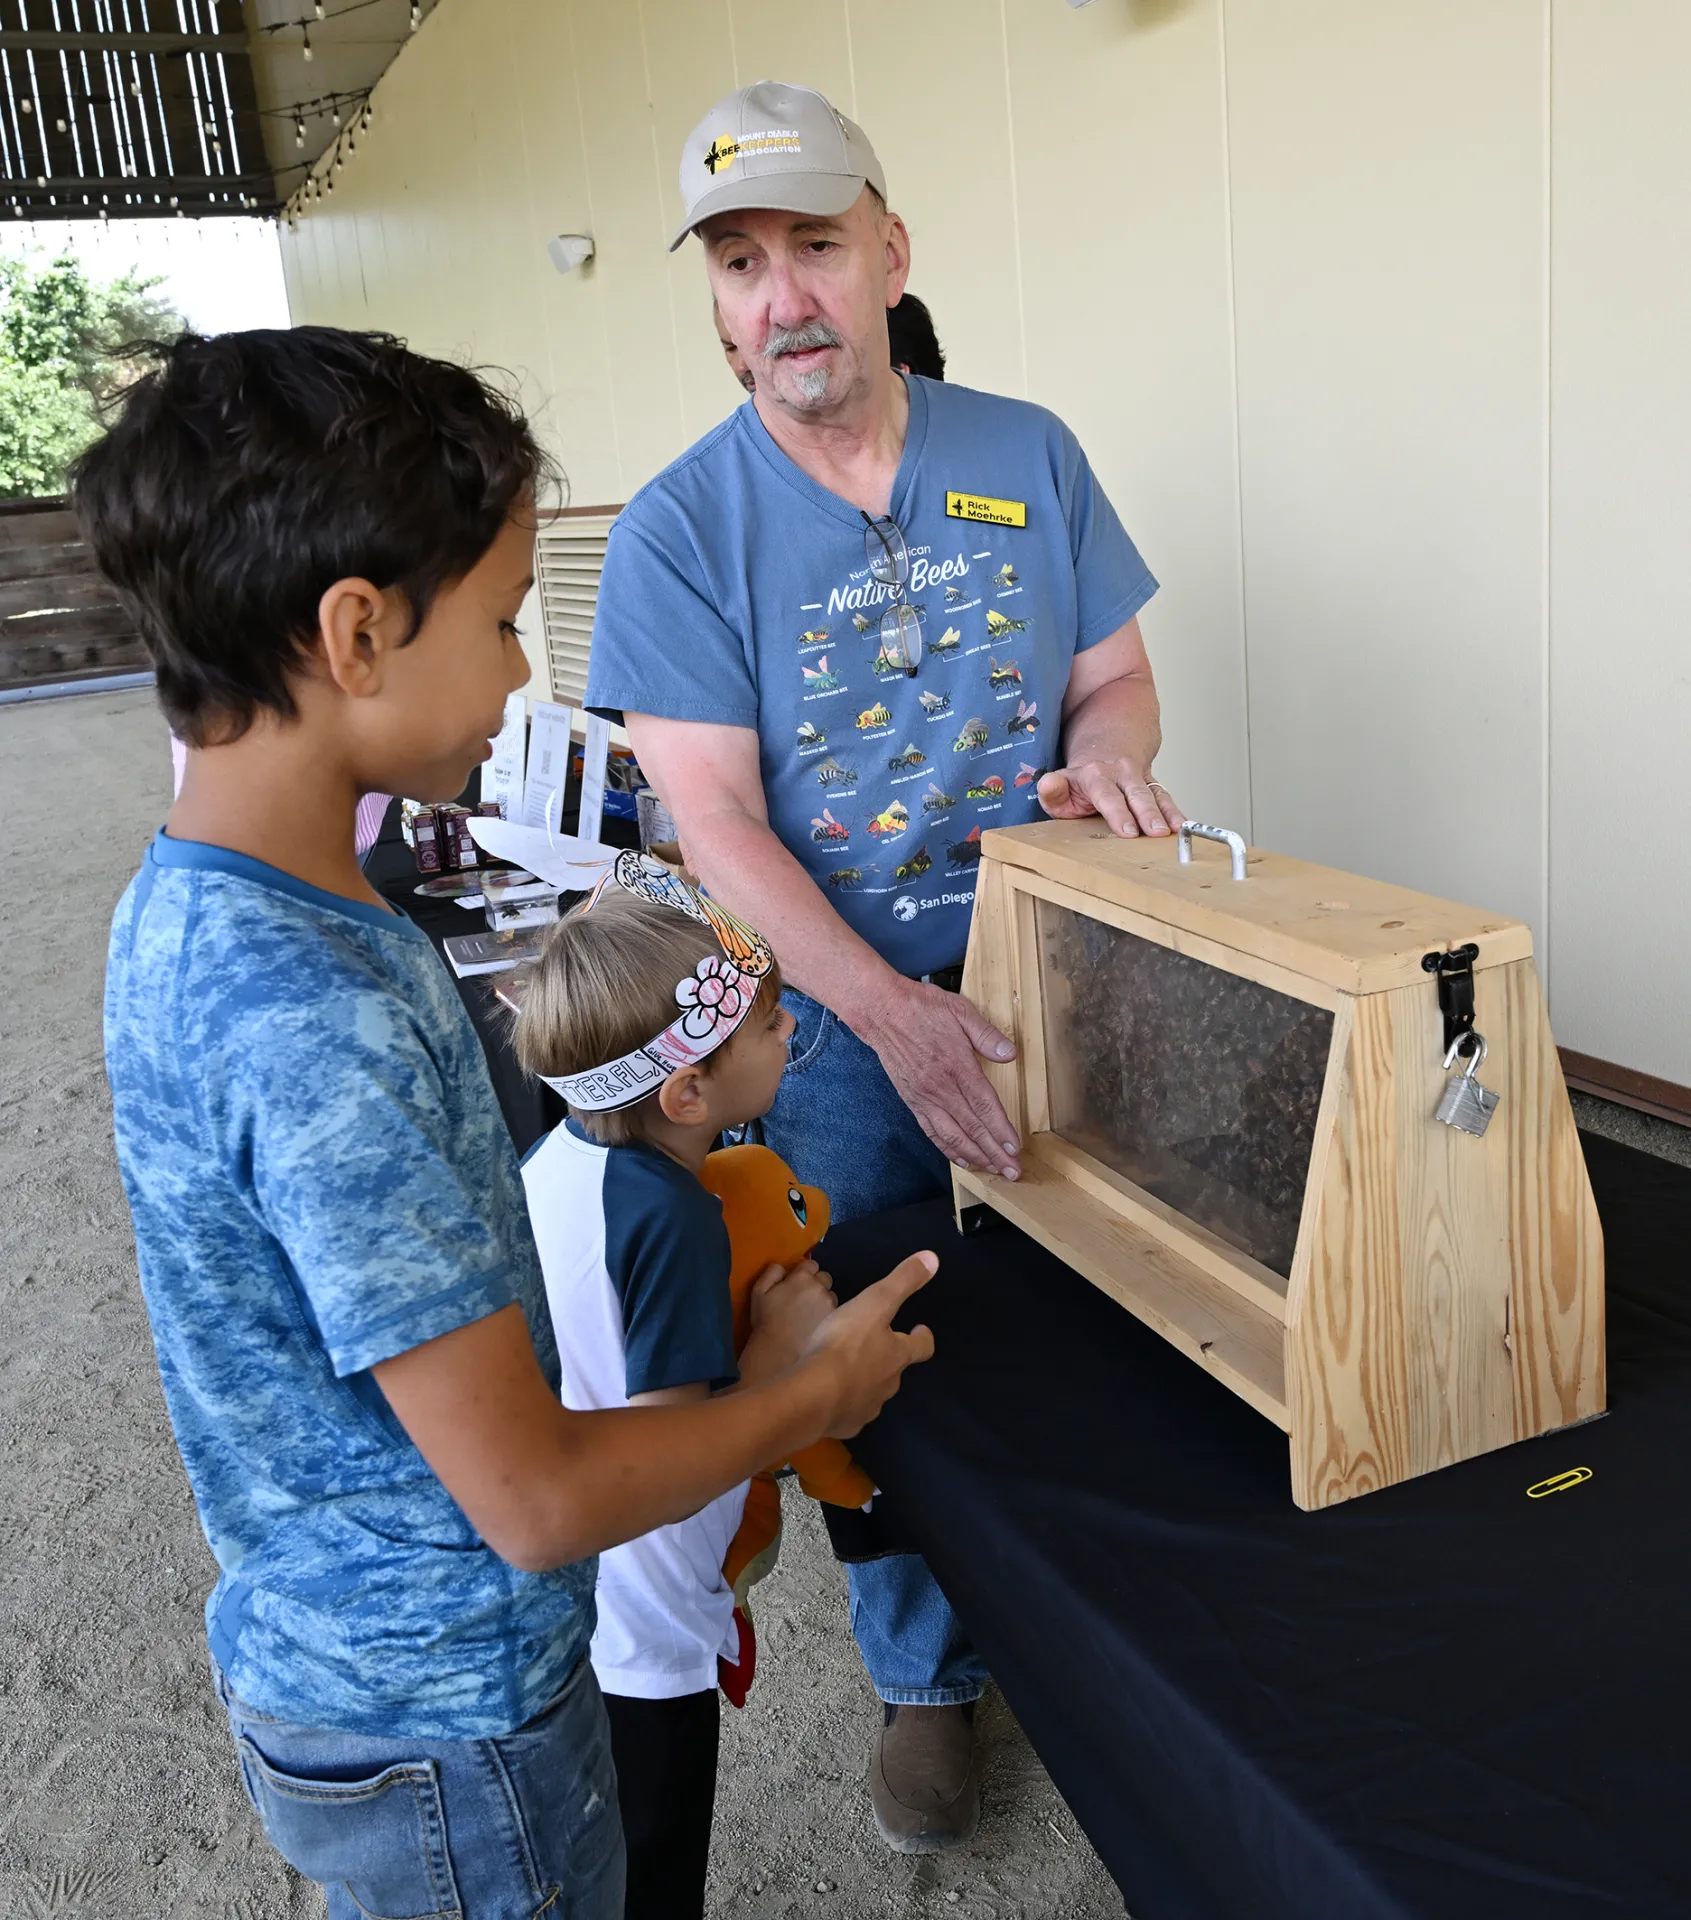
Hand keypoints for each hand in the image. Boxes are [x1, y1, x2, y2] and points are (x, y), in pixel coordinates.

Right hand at [738, 1258, 835, 1384]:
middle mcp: (820, 1286)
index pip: (810, 1263)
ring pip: (831, 1294)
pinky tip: (816, 1323)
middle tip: (803, 1298)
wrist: (779, 1349)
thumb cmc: (766, 1319)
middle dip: (816, 1283)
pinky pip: (834, 1310)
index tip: (796, 1283)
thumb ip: (772, 1272)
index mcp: (802, 1276)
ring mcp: (830, 1303)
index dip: (803, 1272)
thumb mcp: (759, 1291)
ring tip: (810, 1313)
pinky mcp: (835, 1319)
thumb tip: (784, 1268)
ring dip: (823, 1298)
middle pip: (824, 1277)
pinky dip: (827, 1313)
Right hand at [804, 1251, 936, 1437]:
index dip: (923, 1338)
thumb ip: (903, 1280)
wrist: (813, 1395)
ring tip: (846, 1371)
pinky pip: (849, 1413)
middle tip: (871, 1346)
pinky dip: (844, 1403)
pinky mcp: (846, 1425)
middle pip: (895, 1371)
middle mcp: (888, 1384)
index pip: (922, 1348)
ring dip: (864, 1381)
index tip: (920, 1329)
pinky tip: (829, 1397)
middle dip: (887, 1359)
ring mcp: (868, 1407)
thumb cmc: (845, 1343)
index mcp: (897, 1355)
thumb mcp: (875, 1302)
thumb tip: (934, 1258)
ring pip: (872, 1392)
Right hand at [864, 979, 1020, 1179]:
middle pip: (972, 1129)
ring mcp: (924, 1098)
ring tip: (992, 1170)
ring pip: (952, 1137)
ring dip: (975, 1157)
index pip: (985, 1107)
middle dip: (995, 1154)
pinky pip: (932, 1132)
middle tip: (1012, 1172)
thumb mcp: (960, 1011)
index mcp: (957, 1066)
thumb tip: (1010, 1054)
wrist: (881, 1012)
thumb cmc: (920, 1008)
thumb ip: (986, 1035)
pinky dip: (948, 1150)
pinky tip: (962, 1159)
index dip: (1002, 1131)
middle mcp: (940, 1088)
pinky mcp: (912, 1101)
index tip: (1015, 1149)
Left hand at [1037, 760, 1183, 838]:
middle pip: (1137, 795)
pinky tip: (1185, 826)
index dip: (1118, 813)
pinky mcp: (1155, 785)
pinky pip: (1166, 798)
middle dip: (1148, 814)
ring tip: (1178, 830)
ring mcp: (1141, 778)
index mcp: (1096, 775)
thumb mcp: (1061, 781)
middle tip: (1157, 832)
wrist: (1109, 742)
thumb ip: (1052, 789)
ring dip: (1168, 813)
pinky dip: (1177, 812)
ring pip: (1157, 795)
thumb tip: (1048, 785)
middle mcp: (1122, 774)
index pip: (1108, 796)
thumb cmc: (1082, 777)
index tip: (1128, 831)